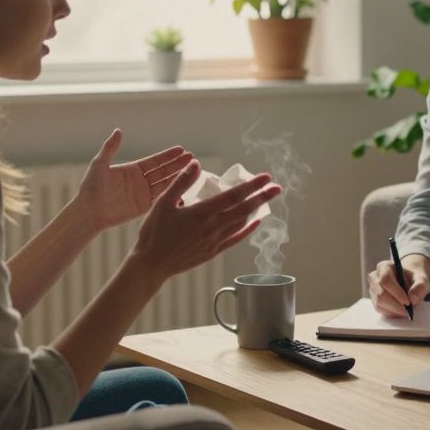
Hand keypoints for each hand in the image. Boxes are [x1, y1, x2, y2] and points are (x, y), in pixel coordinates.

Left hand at [73, 129, 193, 232]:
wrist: (88, 212)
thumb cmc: (90, 188)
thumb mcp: (99, 164)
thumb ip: (110, 148)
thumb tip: (118, 130)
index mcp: (132, 169)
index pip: (155, 161)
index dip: (168, 156)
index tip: (182, 149)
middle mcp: (140, 181)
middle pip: (163, 171)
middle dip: (178, 164)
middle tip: (192, 158)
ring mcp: (143, 194)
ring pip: (165, 184)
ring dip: (178, 177)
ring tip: (193, 171)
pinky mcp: (144, 208)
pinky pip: (161, 199)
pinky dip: (172, 193)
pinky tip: (184, 188)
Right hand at [128, 161, 281, 282]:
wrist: (151, 264)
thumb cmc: (154, 233)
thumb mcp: (163, 203)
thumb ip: (181, 182)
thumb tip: (196, 164)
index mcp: (201, 213)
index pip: (233, 196)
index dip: (251, 186)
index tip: (265, 177)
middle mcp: (212, 227)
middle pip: (244, 209)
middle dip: (262, 197)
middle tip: (277, 187)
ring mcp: (214, 241)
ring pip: (241, 223)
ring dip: (256, 210)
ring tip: (266, 199)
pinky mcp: (213, 252)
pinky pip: (235, 239)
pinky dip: (247, 230)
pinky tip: (255, 222)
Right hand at [368, 253, 429, 318]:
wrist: (408, 281)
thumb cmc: (413, 278)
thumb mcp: (422, 279)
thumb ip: (420, 287)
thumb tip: (412, 298)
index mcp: (384, 267)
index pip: (386, 280)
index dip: (396, 293)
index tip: (408, 302)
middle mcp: (375, 277)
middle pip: (381, 294)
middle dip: (396, 305)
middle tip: (409, 310)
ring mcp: (372, 289)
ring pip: (379, 303)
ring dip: (394, 310)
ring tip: (406, 309)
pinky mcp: (374, 300)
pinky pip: (380, 309)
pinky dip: (391, 312)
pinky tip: (400, 310)